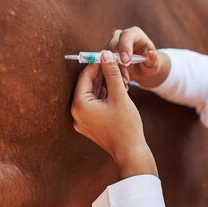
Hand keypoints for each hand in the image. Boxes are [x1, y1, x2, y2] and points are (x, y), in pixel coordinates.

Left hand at [71, 50, 157, 177]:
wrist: (130, 152)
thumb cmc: (126, 125)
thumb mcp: (119, 95)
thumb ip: (111, 73)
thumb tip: (105, 54)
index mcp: (80, 105)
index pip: (85, 77)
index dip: (97, 64)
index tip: (107, 55)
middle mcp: (76, 114)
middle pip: (87, 85)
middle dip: (101, 74)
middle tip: (114, 63)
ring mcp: (82, 121)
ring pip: (91, 95)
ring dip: (104, 85)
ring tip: (118, 76)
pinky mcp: (90, 125)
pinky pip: (94, 105)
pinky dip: (103, 96)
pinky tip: (116, 89)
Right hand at [108, 26, 170, 88]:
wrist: (142, 70)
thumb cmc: (149, 64)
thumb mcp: (154, 63)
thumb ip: (153, 60)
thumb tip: (151, 54)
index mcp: (134, 34)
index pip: (127, 36)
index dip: (125, 47)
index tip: (125, 61)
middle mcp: (120, 37)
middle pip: (113, 47)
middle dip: (118, 64)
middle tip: (124, 79)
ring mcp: (111, 46)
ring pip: (106, 57)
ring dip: (112, 72)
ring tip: (121, 84)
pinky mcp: (105, 56)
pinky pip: (102, 64)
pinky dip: (107, 75)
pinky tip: (113, 85)